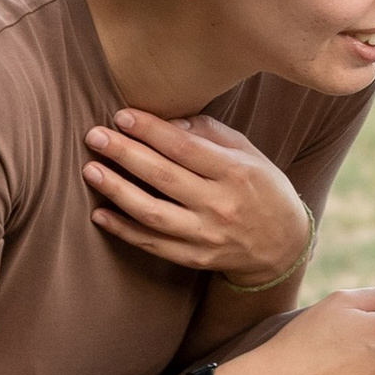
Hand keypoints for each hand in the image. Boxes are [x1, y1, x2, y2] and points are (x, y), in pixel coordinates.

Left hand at [86, 109, 310, 277]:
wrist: (282, 245)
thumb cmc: (261, 187)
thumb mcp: (247, 152)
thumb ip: (209, 133)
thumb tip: (166, 123)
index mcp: (235, 171)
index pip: (184, 147)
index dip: (150, 130)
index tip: (121, 116)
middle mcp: (220, 204)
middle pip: (163, 176)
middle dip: (124, 153)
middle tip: (94, 136)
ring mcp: (207, 235)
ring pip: (152, 213)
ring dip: (117, 190)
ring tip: (91, 170)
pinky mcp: (195, 258)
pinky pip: (153, 244)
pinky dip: (124, 230)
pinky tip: (99, 213)